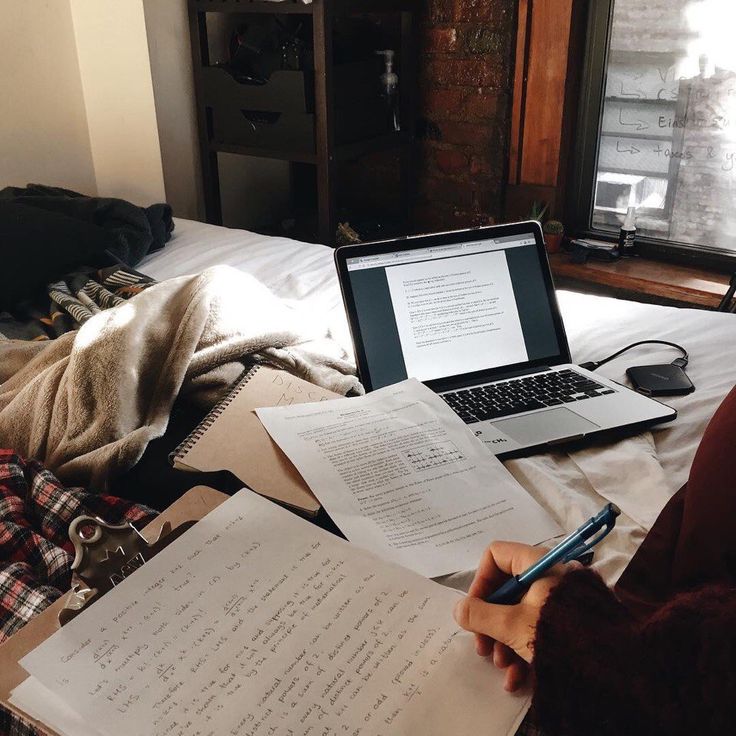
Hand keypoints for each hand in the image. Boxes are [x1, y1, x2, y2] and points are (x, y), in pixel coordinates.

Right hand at [453, 541, 570, 691]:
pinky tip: (517, 678)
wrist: (610, 665)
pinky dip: (524, 651)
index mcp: (537, 564)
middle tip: (483, 647)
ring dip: (504, 642)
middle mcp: (548, 576)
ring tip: (502, 666)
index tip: (475, 609)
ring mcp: (560, 600)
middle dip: (490, 623)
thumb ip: (480, 615)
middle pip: (506, 590)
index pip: (497, 555)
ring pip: (520, 614)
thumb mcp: (512, 625)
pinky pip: (538, 630)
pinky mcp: (569, 623)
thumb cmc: (556, 634)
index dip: (481, 581)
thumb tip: (459, 609)